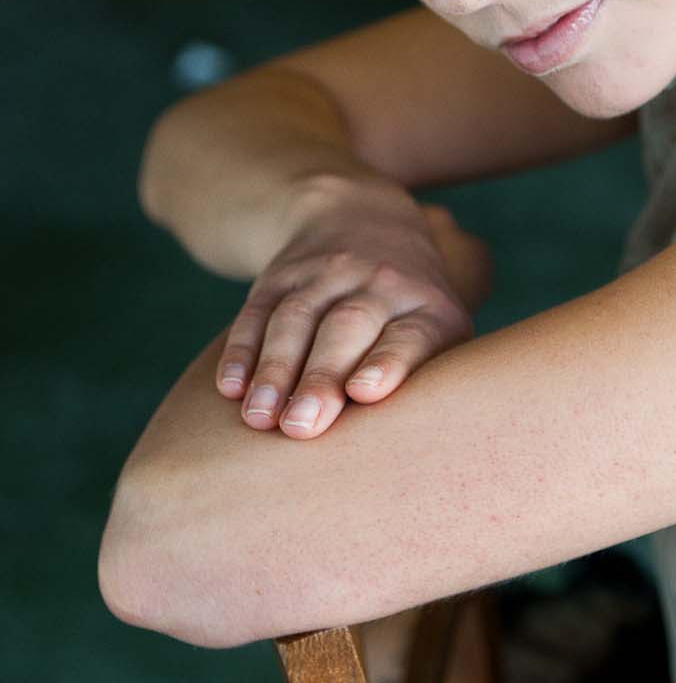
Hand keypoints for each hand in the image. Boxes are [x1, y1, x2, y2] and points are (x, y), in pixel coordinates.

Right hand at [216, 201, 484, 438]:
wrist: (365, 219)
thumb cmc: (410, 316)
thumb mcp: (438, 334)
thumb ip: (425, 387)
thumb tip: (400, 463)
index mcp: (427, 307)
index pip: (410, 335)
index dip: (388, 362)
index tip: (364, 393)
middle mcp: (381, 282)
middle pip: (348, 327)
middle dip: (321, 377)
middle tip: (300, 427)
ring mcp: (330, 272)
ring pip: (297, 318)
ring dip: (275, 370)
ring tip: (259, 418)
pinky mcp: (284, 272)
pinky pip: (258, 310)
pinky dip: (242, 349)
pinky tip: (229, 388)